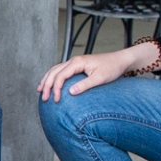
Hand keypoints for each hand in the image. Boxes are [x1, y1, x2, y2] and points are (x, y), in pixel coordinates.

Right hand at [36, 44, 154, 101]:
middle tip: (43, 98)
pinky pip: (61, 71)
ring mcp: (75, 62)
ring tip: (40, 90)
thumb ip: (84, 85)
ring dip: (46, 80)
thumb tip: (70, 92)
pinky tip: (52, 84)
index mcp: (77, 62)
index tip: (56, 100)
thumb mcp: (100, 78)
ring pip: (55, 70)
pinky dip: (53, 77)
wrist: (120, 61)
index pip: (60, 76)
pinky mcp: (77, 66)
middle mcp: (74, 61)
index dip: (55, 88)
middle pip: (54, 72)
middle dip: (46, 85)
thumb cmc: (112, 68)